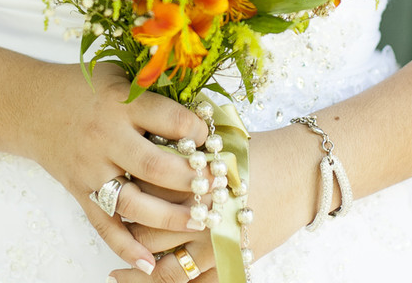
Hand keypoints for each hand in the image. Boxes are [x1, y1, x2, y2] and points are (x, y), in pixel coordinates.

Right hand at [26, 62, 210, 272]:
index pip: (171, 121)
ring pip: (133, 201)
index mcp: (121, 103)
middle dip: (191, 179)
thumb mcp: (120, 74)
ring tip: (199, 221)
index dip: (199, 131)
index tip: (211, 138)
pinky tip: (149, 262)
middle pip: (155, 165)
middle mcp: (106, 137)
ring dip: (169, 217)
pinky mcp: (79, 192)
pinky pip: (103, 225)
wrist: (30, 106)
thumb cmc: (84, 87)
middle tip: (217, 185)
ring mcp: (91, 168)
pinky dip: (125, 247)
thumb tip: (205, 108)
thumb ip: (155, 89)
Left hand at [108, 126, 315, 281]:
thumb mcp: (214, 142)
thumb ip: (179, 149)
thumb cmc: (257, 151)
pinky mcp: (232, 259)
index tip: (111, 191)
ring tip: (118, 272)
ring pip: (164, 267)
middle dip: (127, 230)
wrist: (300, 171)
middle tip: (114, 229)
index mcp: (190, 176)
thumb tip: (141, 149)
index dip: (123, 191)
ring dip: (138, 272)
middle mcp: (199, 212)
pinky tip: (152, 282)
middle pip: (146, 229)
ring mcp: (215, 241)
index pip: (141, 189)